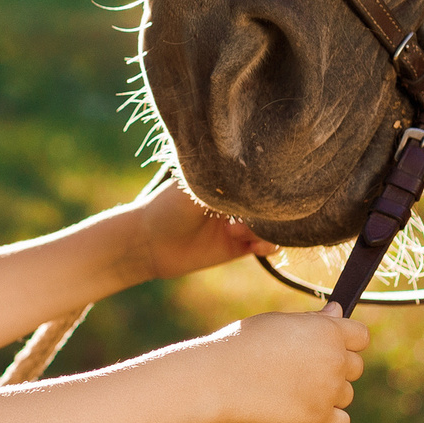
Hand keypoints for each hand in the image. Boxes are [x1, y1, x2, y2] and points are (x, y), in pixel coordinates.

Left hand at [129, 180, 278, 281]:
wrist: (149, 244)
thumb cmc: (167, 208)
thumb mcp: (197, 186)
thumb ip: (228, 183)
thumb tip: (262, 176)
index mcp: (228, 179)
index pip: (262, 176)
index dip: (271, 180)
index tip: (270, 184)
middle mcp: (238, 199)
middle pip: (273, 201)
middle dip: (272, 207)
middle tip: (253, 212)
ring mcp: (242, 222)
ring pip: (274, 224)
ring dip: (264, 228)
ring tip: (235, 231)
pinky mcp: (241, 246)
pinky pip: (268, 245)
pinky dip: (268, 245)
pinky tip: (254, 246)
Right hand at [201, 308, 369, 422]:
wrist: (216, 379)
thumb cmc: (240, 345)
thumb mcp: (277, 323)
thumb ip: (312, 321)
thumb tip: (337, 311)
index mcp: (327, 331)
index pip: (361, 336)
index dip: (345, 341)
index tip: (323, 347)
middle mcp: (334, 360)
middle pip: (355, 367)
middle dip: (334, 368)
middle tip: (298, 370)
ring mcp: (328, 391)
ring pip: (345, 395)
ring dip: (327, 394)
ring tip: (290, 389)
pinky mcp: (318, 419)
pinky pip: (341, 422)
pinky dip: (326, 419)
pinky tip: (301, 410)